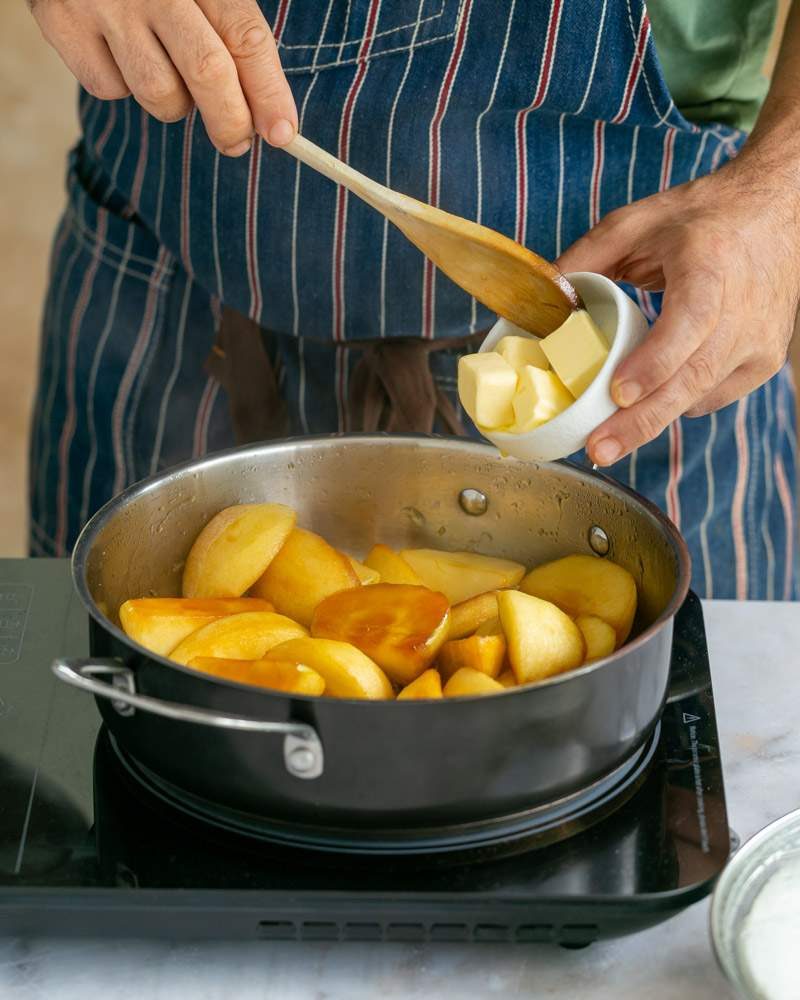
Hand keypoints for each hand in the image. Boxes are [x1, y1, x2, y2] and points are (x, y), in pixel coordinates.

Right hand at [29, 0, 297, 154]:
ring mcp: (103, 3)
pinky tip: (118, 54)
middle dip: (231, 120)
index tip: (283, 133)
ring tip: (167, 72)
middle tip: (236, 141)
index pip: (245, 37)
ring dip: (174, 103)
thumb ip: (234, 37)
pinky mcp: (61, 23)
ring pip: (159, 93)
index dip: (270, 92)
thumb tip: (271, 119)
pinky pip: (109, 89)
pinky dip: (122, 87)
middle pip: (208, 71)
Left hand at [556, 154, 799, 465]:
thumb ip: (585, 257)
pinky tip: (650, 402)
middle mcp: (743, 308)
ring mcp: (758, 340)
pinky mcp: (764, 362)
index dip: (656, 362)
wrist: (777, 215)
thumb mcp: (638, 222)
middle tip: (598, 449)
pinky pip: (711, 398)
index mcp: (710, 264)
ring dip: (651, 421)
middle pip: (692, 377)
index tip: (620, 392)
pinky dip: (676, 404)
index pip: (691, 321)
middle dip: (640, 421)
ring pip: (700, 396)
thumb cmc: (704, 219)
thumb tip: (540, 297)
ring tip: (606, 442)